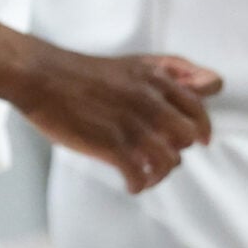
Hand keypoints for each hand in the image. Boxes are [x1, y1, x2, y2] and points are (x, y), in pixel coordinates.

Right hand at [16, 47, 219, 193]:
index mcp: (158, 80)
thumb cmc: (85, 71)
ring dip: (160, 172)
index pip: (199, 106)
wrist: (43, 77)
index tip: (202, 139)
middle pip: (188, 136)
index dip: (203, 125)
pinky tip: (133, 185)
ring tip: (148, 176)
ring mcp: (133, 124)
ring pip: (168, 159)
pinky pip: (139, 173)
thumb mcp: (136, 62)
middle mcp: (151, 102)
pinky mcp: (111, 144)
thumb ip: (169, 72)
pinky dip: (139, 184)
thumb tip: (198, 86)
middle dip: (179, 149)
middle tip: (165, 155)